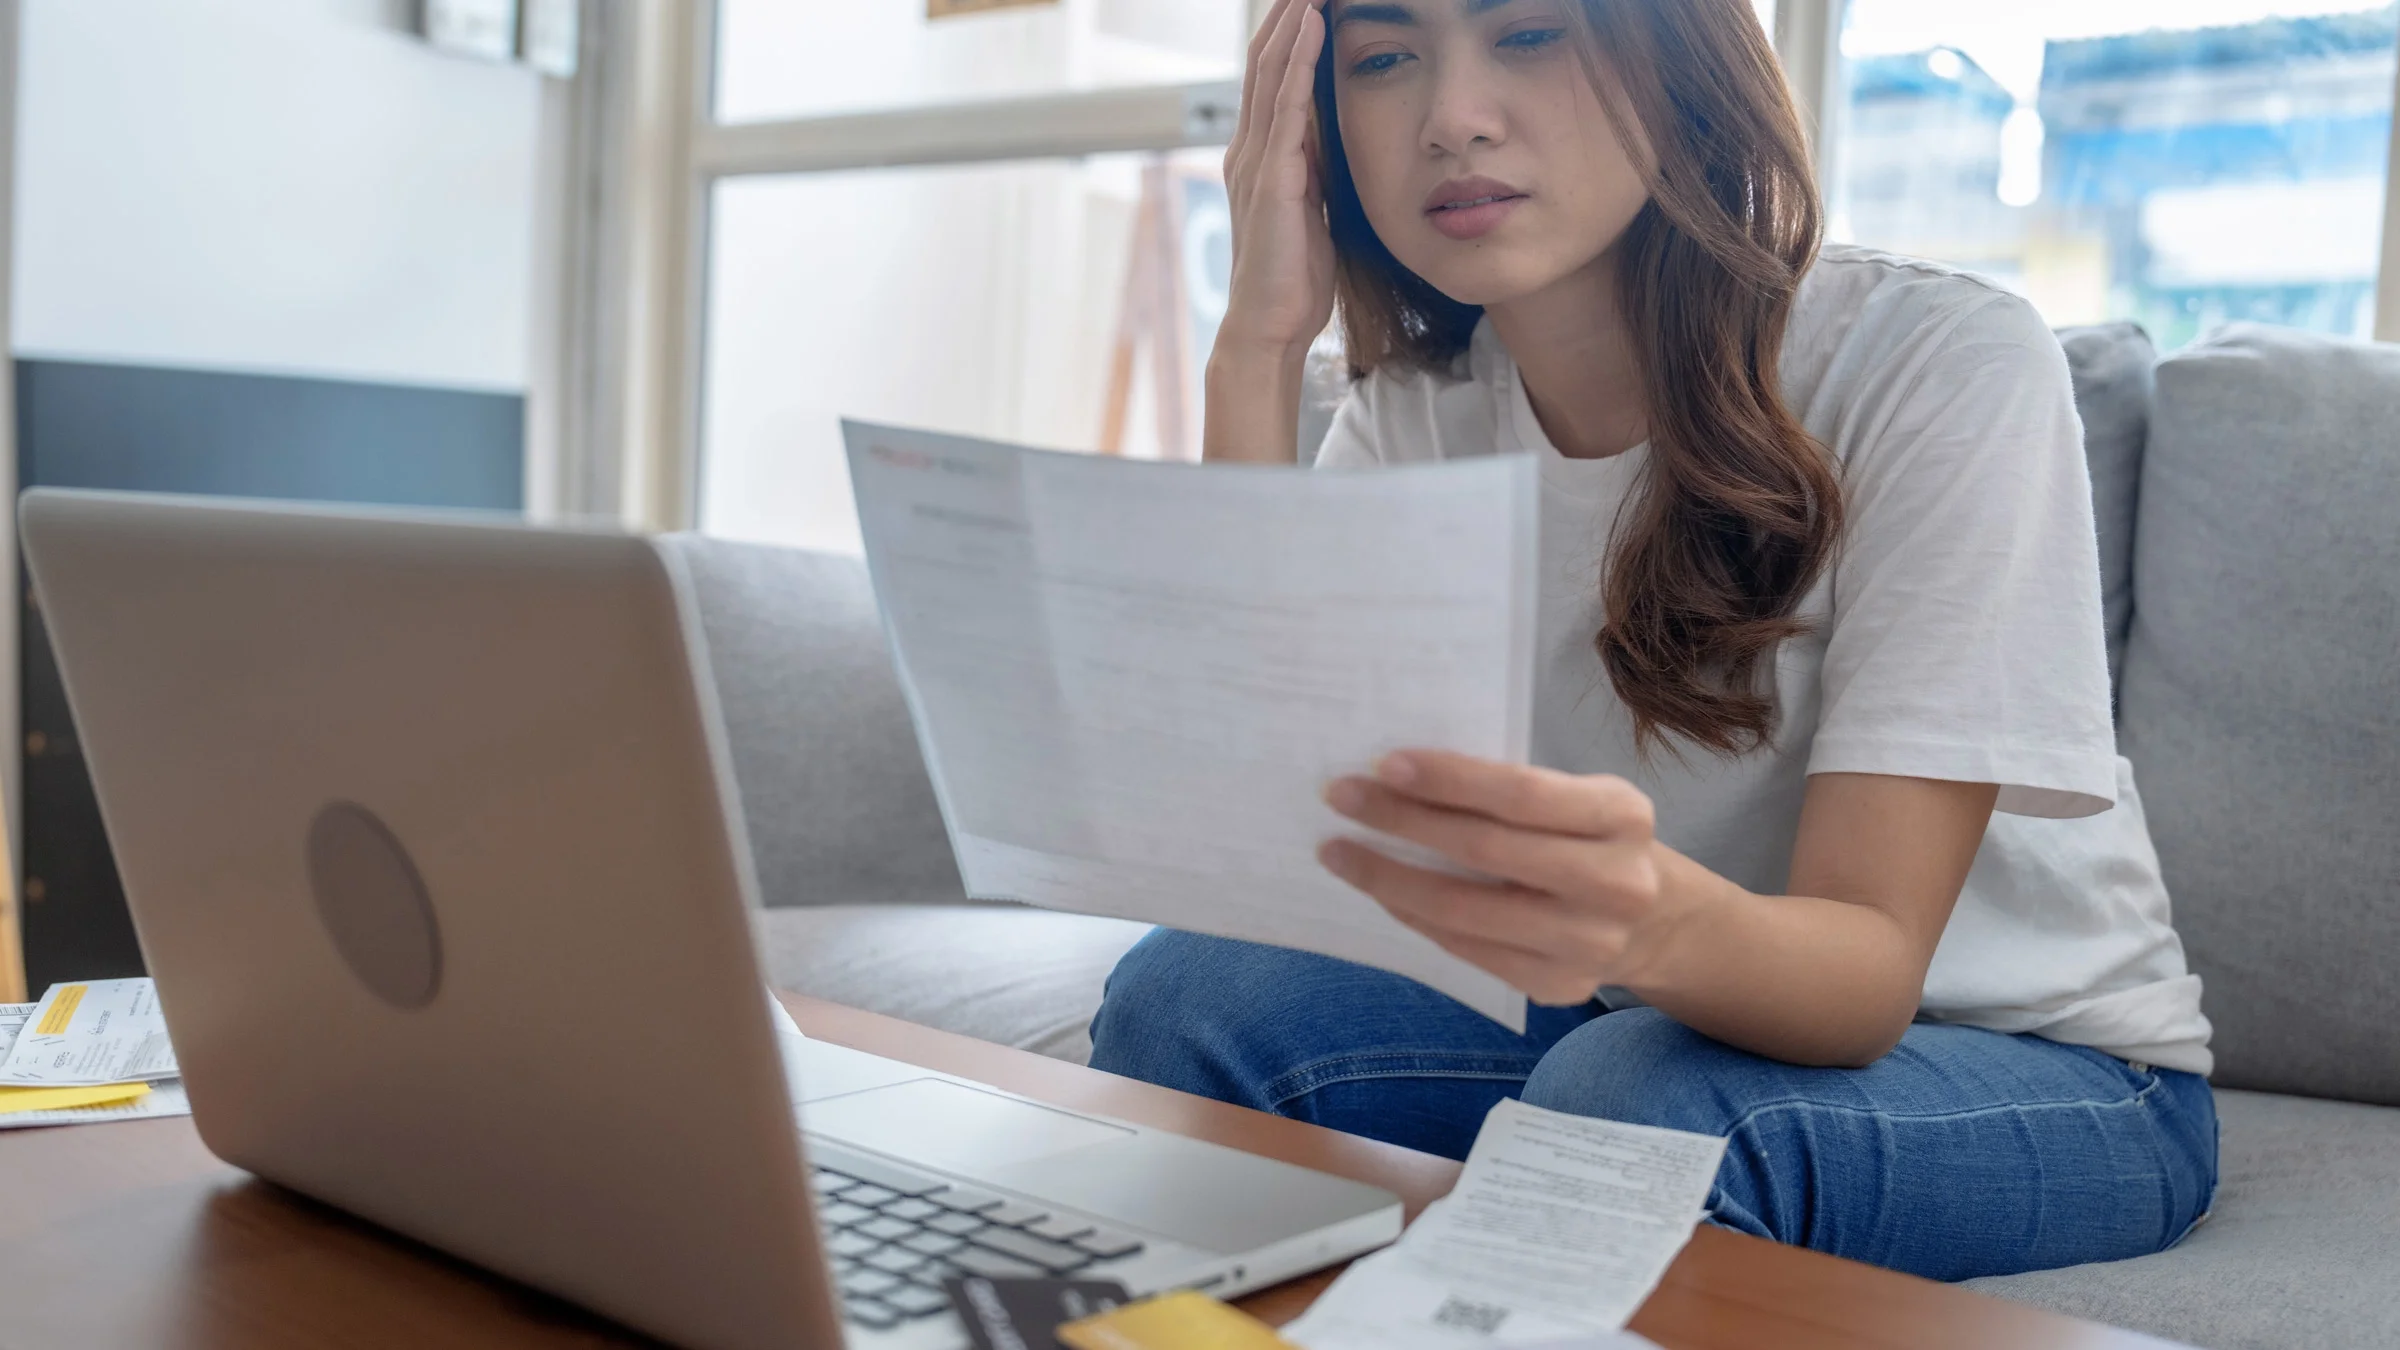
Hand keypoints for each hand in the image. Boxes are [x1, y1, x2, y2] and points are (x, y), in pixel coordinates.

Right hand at [1217, 0, 1337, 362]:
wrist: (1269, 327)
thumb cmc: (1292, 277)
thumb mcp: (1311, 207)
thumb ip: (1313, 167)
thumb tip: (1331, 132)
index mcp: (1258, 156)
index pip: (1271, 77)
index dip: (1289, 31)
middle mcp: (1248, 150)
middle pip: (1263, 61)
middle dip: (1286, 11)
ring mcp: (1256, 162)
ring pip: (1271, 72)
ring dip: (1292, 20)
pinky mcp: (1272, 180)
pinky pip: (1285, 108)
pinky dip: (1298, 62)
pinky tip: (1312, 26)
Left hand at [1318, 751, 1673, 1005]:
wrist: (1654, 922)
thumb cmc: (1588, 839)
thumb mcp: (1577, 798)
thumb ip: (1510, 791)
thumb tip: (1398, 775)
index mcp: (1622, 814)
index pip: (1521, 793)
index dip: (1449, 778)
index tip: (1384, 763)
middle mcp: (1615, 882)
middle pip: (1485, 850)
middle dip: (1401, 820)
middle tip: (1341, 797)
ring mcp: (1589, 943)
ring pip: (1465, 909)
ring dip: (1389, 878)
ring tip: (1340, 852)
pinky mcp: (1558, 985)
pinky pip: (1466, 947)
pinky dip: (1415, 915)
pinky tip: (1381, 892)